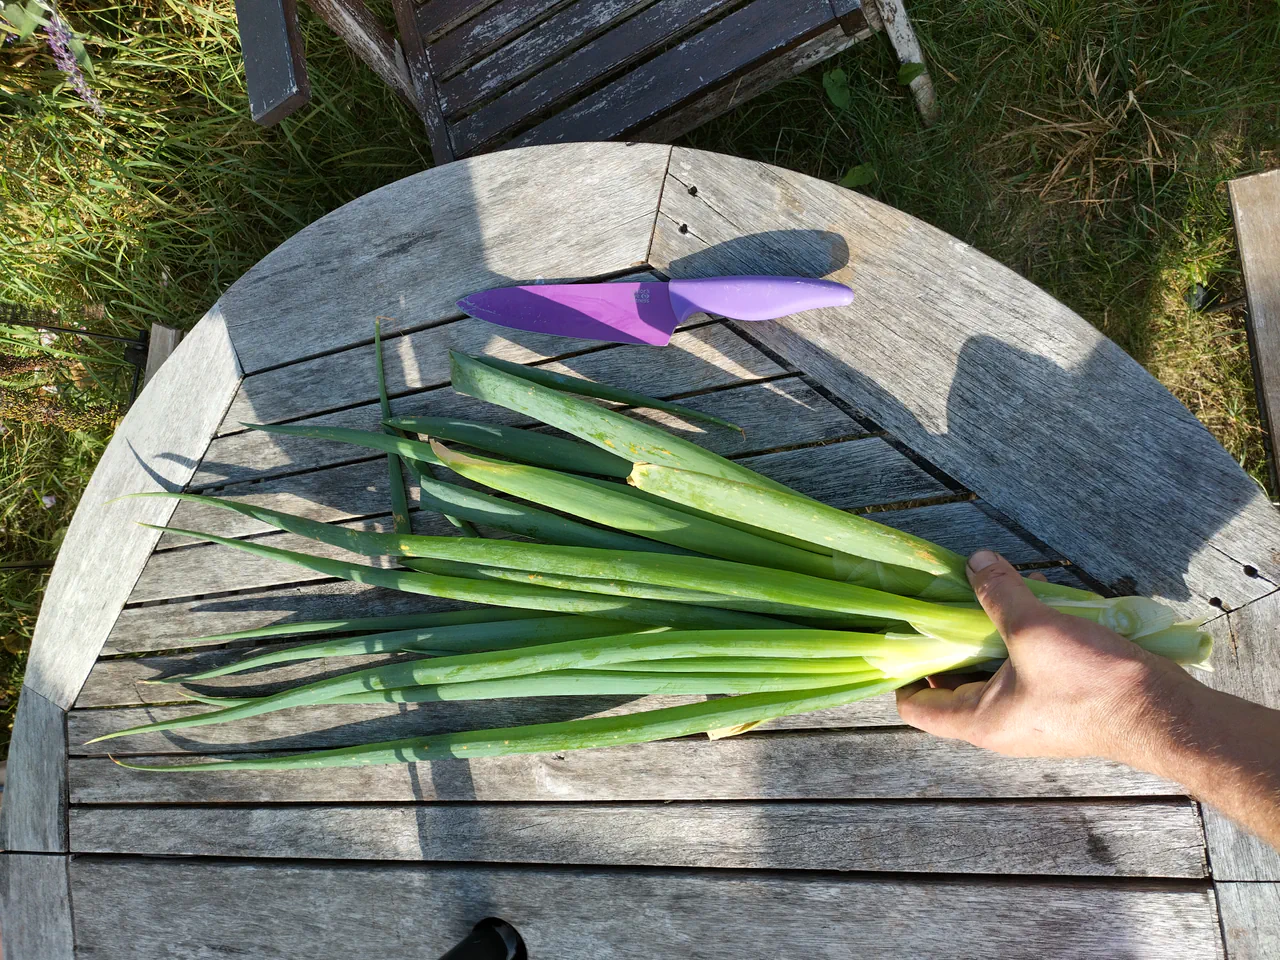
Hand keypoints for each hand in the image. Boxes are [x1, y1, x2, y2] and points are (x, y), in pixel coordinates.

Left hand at [895, 549, 1192, 762]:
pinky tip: (1030, 611)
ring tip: (984, 600)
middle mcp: (997, 729)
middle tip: (938, 606)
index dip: (899, 674)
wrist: (1166, 716)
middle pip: (949, 689)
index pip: (913, 708)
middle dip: (943, 648)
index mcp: (977, 722)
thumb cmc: (1089, 683)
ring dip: (983, 641)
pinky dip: (1016, 647)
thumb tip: (976, 560)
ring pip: (988, 679)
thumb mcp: (1033, 628)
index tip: (899, 635)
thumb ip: (998, 593)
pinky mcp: (1058, 710)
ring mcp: (1030, 722)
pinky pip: (1021, 676)